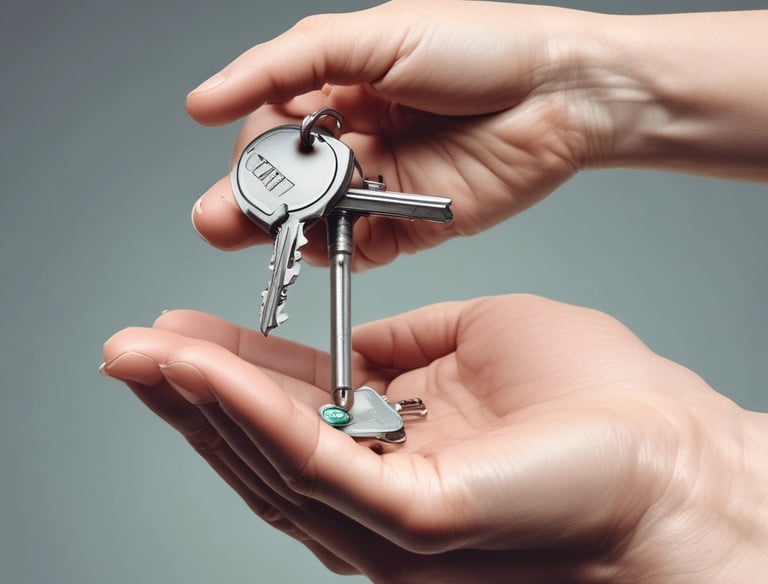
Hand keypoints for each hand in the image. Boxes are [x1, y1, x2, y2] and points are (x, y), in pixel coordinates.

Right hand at [101, 295, 767, 581]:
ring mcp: (396, 520)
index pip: (299, 413)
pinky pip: (318, 465)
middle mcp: (384, 497)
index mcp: (402, 452)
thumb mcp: (481, 345)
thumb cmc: (599, 408)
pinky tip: (204, 375)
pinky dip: (254, 416)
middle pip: (268, 445)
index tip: (188, 338)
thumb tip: (355, 344)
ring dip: (202, 404)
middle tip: (132, 348)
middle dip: (194, 395)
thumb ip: (408, 349)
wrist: (679, 457)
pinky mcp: (418, 523)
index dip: (237, 375)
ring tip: (144, 356)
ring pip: (275, 461)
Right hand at [187, 0, 594, 268]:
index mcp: (340, 90)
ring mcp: (382, 184)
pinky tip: (322, 248)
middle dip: (253, 200)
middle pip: (287, 181)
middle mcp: (356, 139)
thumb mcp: (374, 35)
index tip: (247, 164)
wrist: (563, 93)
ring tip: (266, 236)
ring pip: (316, 219)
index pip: (270, 128)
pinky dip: (339, 252)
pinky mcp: (411, 222)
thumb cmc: (483, 48)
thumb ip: (287, 66)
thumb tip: (205, 98)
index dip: (253, 150)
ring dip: (286, 232)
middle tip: (221, 217)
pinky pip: (362, 247)